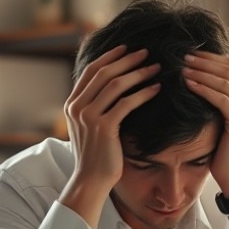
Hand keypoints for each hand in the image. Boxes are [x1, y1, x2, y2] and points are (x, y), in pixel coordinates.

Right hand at [59, 45, 160, 226]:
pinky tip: (156, 88)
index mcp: (72, 104)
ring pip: (115, 84)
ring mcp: (89, 117)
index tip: (127, 48)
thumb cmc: (96, 155)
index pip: (90, 71)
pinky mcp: (104, 127)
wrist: (91, 180)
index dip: (110, 56)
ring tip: (155, 67)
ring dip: (138, 73)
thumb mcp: (88, 126)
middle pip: (103, 73)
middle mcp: (77, 107)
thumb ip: (94, 106)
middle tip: (146, 52)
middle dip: (127, 59)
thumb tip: (111, 88)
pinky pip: (126, 103)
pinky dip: (143, 93)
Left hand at [182, 51, 228, 197]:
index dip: (210, 56)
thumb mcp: (218, 115)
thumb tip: (194, 73)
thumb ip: (215, 96)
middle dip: (204, 61)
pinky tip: (189, 85)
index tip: (190, 53)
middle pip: (228, 69)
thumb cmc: (220, 144)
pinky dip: (204, 89)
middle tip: (183, 57)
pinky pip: (221, 99)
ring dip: (202, 73)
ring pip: (225, 82)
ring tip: (183, 69)